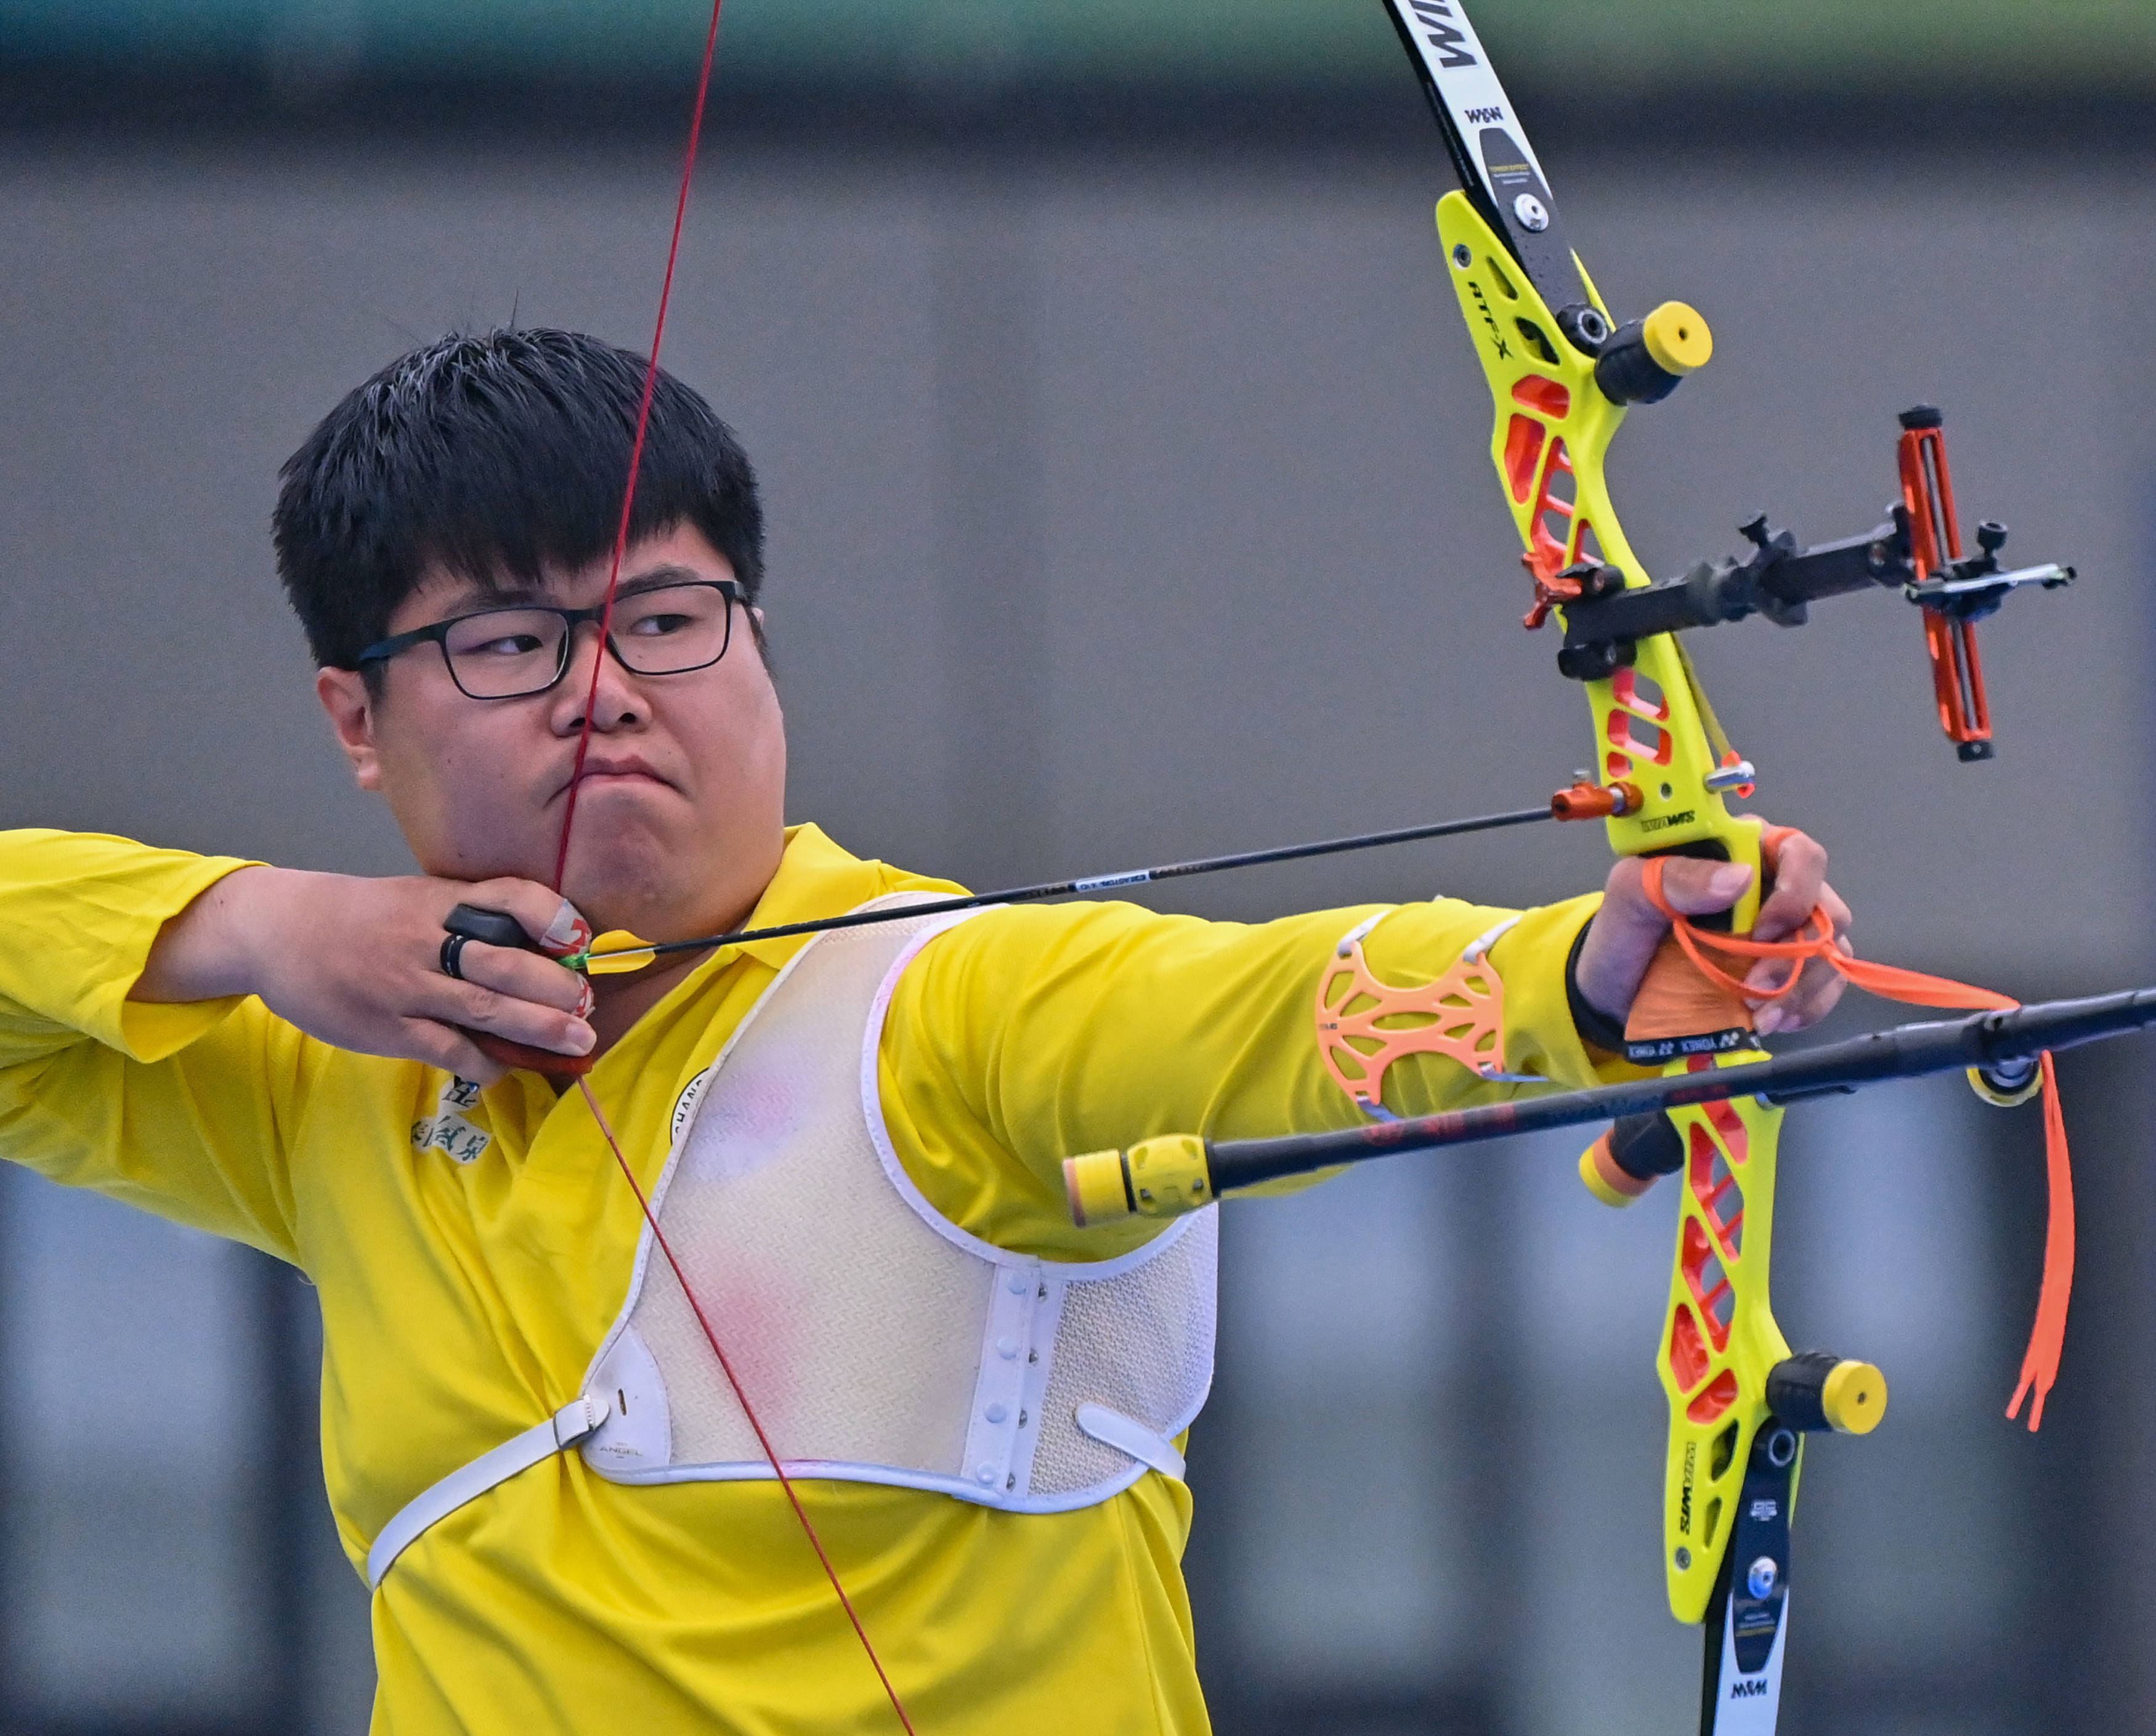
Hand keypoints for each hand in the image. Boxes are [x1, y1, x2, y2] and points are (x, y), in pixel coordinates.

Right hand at [135, 866, 596, 1082]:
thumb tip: (541, 947)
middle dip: (556, 987)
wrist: (277, 932)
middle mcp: (425, 938)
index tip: (581, 937)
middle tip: (589, 1006)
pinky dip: (483, 1060)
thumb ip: (468, 917)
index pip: (507, 896)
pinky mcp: (385, 1027)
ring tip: (577, 1041)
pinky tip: (506, 1066)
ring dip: (537, 1027)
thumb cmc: (361, 917)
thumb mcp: (414, 898)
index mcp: (439, 899)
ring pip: (483, 1007)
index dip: (550, 915)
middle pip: (504, 961)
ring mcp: (404, 985)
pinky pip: (446, 1048)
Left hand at [1573, 826, 1851, 1038]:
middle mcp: (1774, 889)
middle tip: (1755, 986)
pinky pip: (1822, 987)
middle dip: (1798, 954)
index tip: (1763, 929)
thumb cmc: (1624, 932)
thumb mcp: (1631, 894)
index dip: (1796, 889)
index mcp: (1742, 853)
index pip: (1799, 853)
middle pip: (1825, 909)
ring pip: (1829, 952)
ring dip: (1802, 988)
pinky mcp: (1787, 974)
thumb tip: (1738, 878)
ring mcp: (1785, 934)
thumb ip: (1675, 877)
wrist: (1613, 990)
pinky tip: (1771, 1021)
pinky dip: (1805, 1008)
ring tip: (1759, 1015)